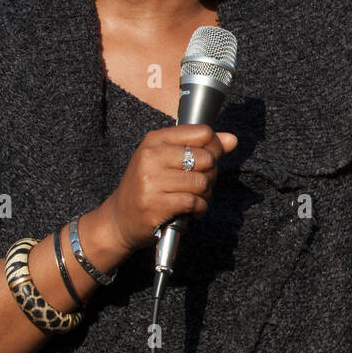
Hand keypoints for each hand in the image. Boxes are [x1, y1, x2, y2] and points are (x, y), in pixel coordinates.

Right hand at [101, 124, 237, 251]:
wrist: (118, 220)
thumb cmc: (148, 187)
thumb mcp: (168, 161)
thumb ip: (201, 148)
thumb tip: (232, 140)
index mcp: (155, 140)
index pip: (202, 133)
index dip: (215, 148)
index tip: (209, 162)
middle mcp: (151, 156)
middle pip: (206, 158)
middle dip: (211, 175)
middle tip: (200, 186)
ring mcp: (151, 180)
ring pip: (202, 182)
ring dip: (206, 195)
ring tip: (195, 199)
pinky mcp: (155, 204)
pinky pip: (195, 202)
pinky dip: (200, 209)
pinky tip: (191, 212)